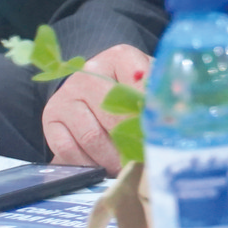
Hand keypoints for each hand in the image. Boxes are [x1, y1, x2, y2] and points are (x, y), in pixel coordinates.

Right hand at [42, 44, 152, 174]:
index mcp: (120, 57)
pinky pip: (68, 149)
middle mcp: (88, 72)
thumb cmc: (131, 89)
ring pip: (92, 136)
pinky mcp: (50, 117)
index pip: (139, 84)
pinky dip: (88, 165)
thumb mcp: (150, 84)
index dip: (150, 112)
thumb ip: (161, 95)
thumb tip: (177, 114)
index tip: (161, 132)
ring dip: (112, 159)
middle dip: (132, 143)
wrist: (93, 90)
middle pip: (114, 115)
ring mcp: (66, 95)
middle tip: (146, 161)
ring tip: (126, 169)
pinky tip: (102, 169)